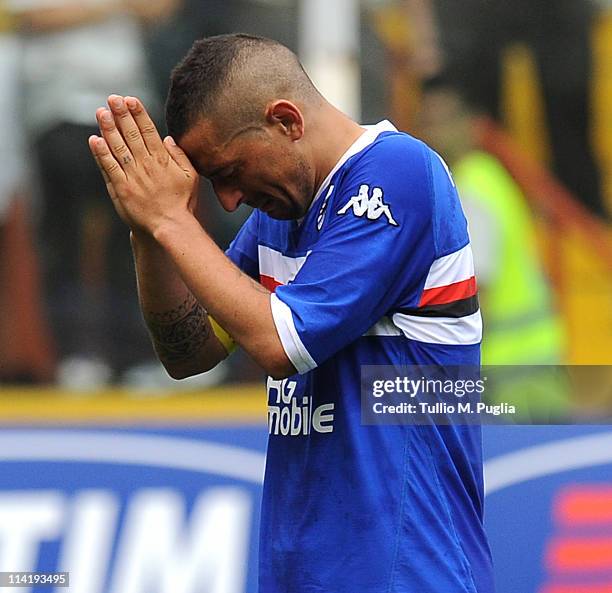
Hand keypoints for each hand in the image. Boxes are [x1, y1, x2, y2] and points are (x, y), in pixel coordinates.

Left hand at [88, 94, 198, 236]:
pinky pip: (109, 168)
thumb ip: (180, 156)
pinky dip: (101, 154)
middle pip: (132, 135)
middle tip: (112, 99)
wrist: (170, 225)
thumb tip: (167, 139)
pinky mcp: (122, 189)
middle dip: (121, 115)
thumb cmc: (182, 202)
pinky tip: (94, 140)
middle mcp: (147, 165)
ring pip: (118, 147)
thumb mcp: (191, 177)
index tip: (130, 100)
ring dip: (108, 128)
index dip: (138, 114)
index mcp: (163, 160)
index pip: (149, 131)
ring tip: (101, 112)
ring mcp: (133, 177)